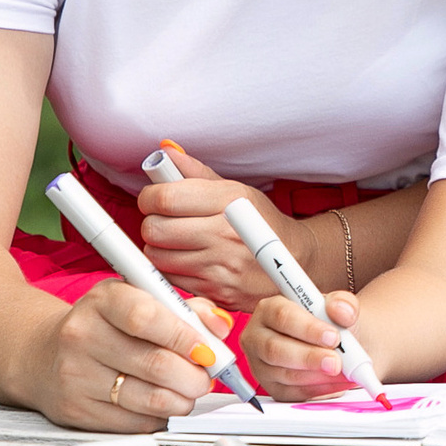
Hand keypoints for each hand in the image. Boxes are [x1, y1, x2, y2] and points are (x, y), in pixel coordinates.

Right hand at [32, 279, 223, 431]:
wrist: (45, 353)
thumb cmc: (106, 324)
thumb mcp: (140, 300)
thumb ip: (186, 309)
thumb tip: (221, 327)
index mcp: (101, 300)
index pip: (147, 318)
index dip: (185, 337)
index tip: (209, 350)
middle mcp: (82, 336)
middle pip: (155, 363)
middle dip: (194, 376)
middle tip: (207, 377)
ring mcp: (75, 376)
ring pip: (149, 398)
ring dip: (182, 400)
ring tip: (189, 392)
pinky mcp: (76, 410)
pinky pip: (134, 422)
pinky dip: (159, 416)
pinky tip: (162, 404)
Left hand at [134, 145, 300, 308]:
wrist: (296, 260)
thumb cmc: (260, 221)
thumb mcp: (235, 190)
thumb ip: (196, 172)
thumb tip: (164, 153)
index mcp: (229, 201)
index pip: (165, 198)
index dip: (149, 196)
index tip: (153, 198)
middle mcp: (225, 234)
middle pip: (155, 229)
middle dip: (152, 223)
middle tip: (164, 220)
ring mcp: (221, 266)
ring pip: (158, 257)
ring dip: (159, 248)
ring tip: (175, 241)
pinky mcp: (217, 291)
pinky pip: (172, 279)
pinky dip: (172, 269)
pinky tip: (187, 260)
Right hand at [238, 287, 365, 400]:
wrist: (336, 345)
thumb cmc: (329, 323)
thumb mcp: (338, 306)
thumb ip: (342, 303)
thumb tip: (342, 311)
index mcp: (269, 309)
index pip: (282, 316)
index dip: (308, 328)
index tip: (333, 337)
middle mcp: (258, 337)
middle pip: (275, 349)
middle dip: (309, 357)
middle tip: (336, 362)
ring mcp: (261, 366)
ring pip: (285, 374)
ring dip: (317, 376)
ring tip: (343, 373)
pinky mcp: (273, 388)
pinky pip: (293, 393)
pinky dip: (319, 390)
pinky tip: (337, 383)